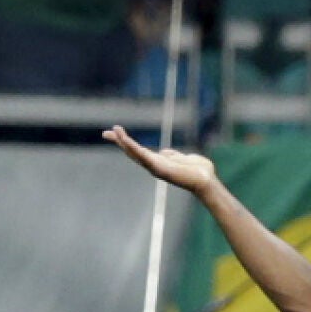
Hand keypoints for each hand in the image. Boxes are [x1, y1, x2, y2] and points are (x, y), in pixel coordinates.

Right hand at [105, 123, 219, 194]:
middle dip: (119, 142)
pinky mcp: (158, 167)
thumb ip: (173, 155)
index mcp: (159, 162)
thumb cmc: (199, 171)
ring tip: (113, 131)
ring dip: (123, 142)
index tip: (116, 134)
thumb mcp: (183, 158)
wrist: (206, 180)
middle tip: (105, 133)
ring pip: (134, 153)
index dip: (127, 144)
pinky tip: (124, 139)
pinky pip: (142, 155)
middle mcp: (154, 165)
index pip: (139, 151)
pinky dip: (132, 147)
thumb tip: (165, 152)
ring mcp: (155, 167)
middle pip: (132, 152)